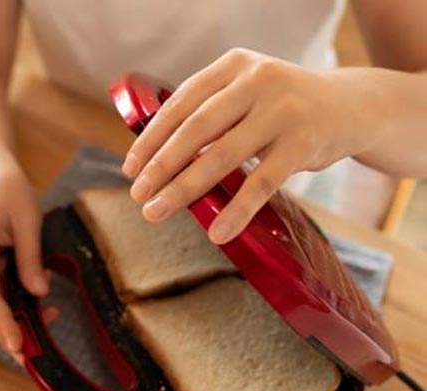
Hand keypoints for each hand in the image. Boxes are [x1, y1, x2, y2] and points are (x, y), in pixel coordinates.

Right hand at [0, 164, 49, 362]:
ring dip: (11, 324)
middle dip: (5, 333)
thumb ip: (31, 258)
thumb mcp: (27, 221)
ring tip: (37, 343)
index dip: (2, 320)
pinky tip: (39, 313)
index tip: (17, 343)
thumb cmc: (9, 192)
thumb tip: (39, 293)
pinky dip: (14, 309)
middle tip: (27, 358)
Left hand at [122, 48, 384, 243]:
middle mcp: (256, 80)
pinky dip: (236, 211)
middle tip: (137, 195)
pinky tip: (217, 233)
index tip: (130, 169)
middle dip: (160, 166)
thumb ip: (208, 115)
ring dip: (184, 189)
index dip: (151, 139)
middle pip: (195, 129)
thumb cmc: (283, 108)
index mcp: (233, 66)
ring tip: (156, 213)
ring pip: (221, 156)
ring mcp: (283, 110)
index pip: (180, 103)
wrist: (352, 107)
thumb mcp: (246, 94)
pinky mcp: (304, 142)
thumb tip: (155, 160)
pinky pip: (261, 183)